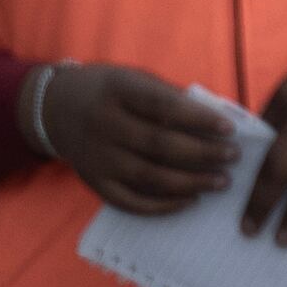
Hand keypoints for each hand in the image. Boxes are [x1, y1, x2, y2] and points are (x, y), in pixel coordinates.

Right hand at [31, 60, 239, 217]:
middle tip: (233, 157)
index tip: (229, 128)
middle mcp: (102, 125)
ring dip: (191, 182)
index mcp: (115, 91)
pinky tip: (190, 201)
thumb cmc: (110, 92)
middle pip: (159, 144)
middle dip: (203, 153)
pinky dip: (163, 206)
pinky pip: (131, 202)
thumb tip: (218, 124)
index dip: (198, 118)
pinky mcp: (94, 182)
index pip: (162, 106)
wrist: (53, 108)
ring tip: (222, 182)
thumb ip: (170, 98)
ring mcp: (96, 157)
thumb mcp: (134, 80)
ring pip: (150, 176)